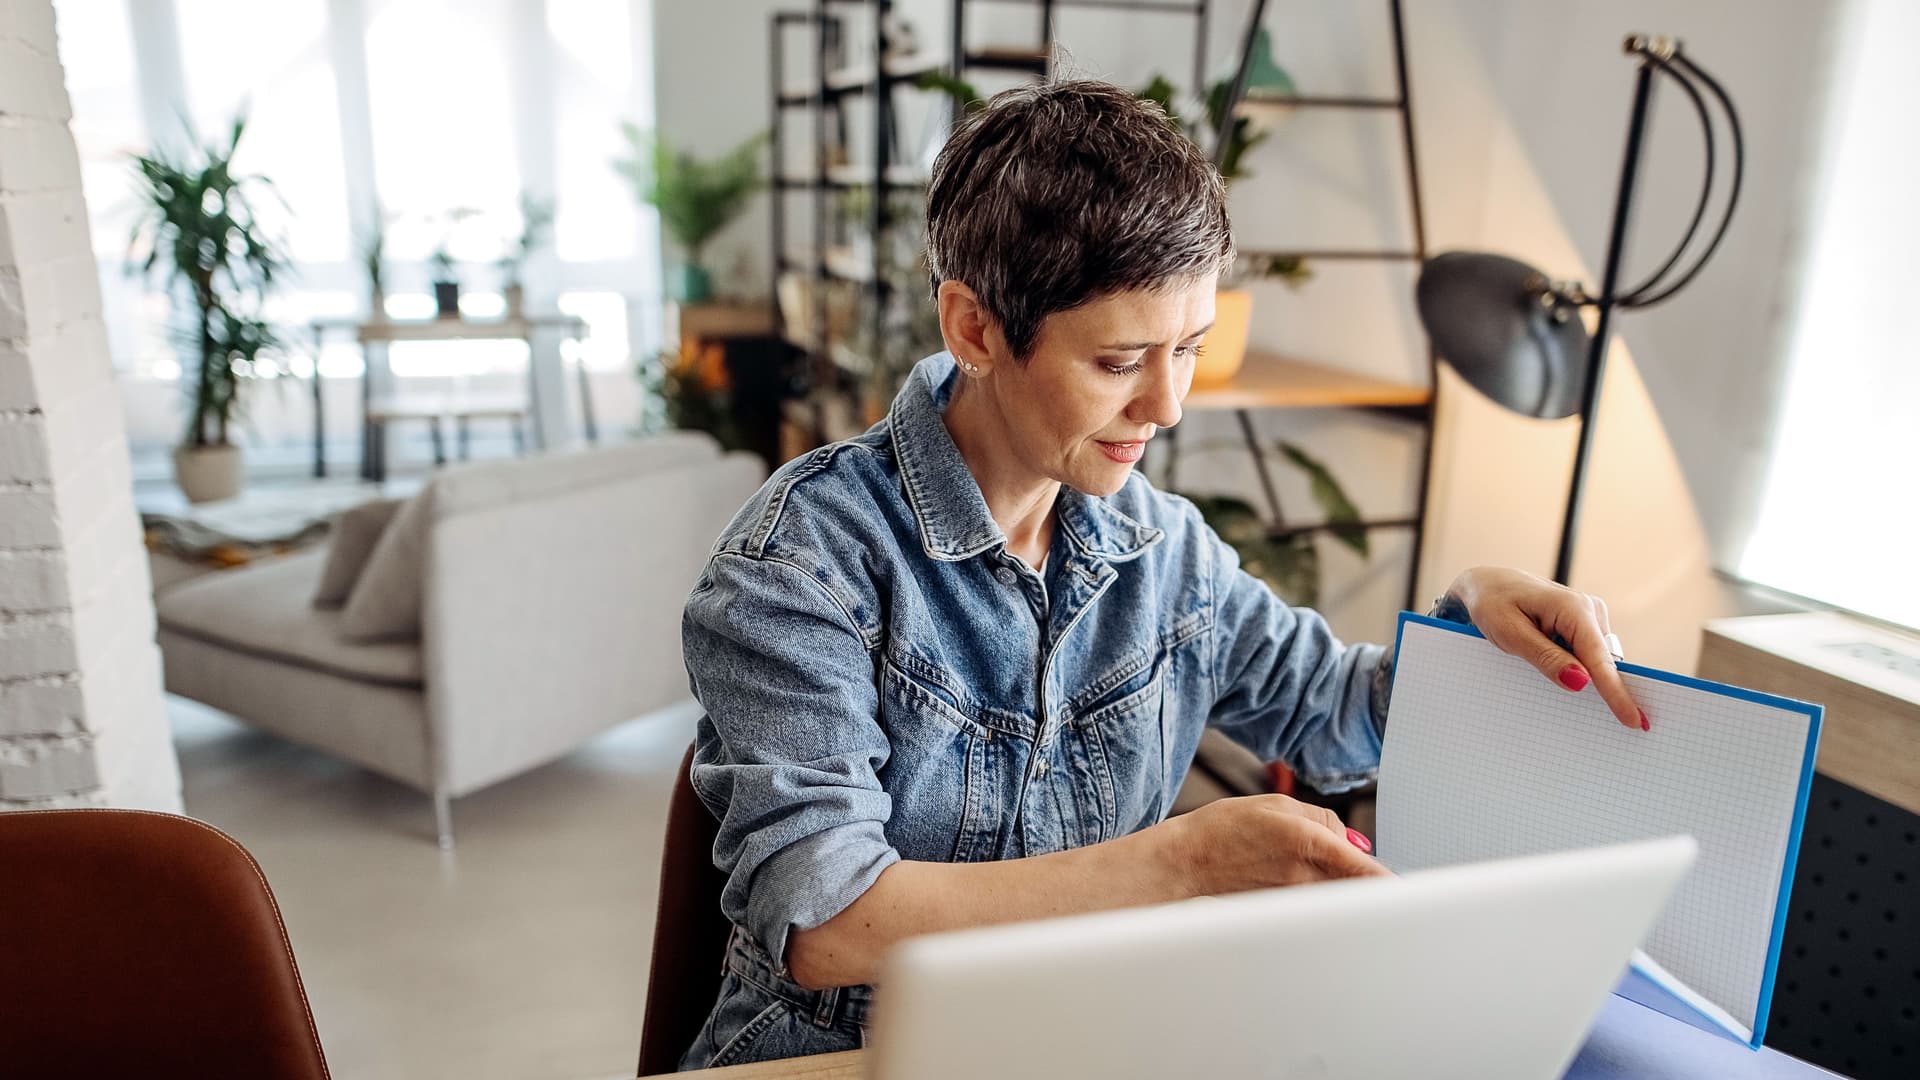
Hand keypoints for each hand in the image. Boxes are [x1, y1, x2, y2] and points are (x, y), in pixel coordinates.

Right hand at [1168, 794, 1389, 893]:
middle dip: (1373, 885)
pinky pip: (1318, 908)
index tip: (1412, 889)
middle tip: (1382, 882)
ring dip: (1348, 891)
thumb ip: (1323, 819)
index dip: (1392, 883)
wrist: (1185, 863)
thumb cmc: (1224, 830)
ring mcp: (1294, 900)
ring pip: (1340, 899)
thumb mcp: (1276, 804)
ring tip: (1336, 879)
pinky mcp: (1284, 913)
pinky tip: (1312, 889)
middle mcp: (1304, 876)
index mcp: (1306, 842)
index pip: (1365, 870)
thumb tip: (1355, 842)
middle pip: (1358, 889)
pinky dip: (1326, 900)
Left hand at [1446, 566, 1645, 730]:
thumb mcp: (1510, 633)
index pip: (1600, 659)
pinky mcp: (1584, 624)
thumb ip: (1545, 658)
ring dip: (1583, 678)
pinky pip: (1587, 654)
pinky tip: (1557, 672)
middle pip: (1604, 662)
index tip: (1635, 720)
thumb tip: (1581, 682)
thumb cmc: (1492, 604)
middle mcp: (1589, 609)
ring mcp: (1590, 615)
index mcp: (1573, 608)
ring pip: (1596, 660)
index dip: (1617, 692)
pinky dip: (1576, 668)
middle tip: (1616, 724)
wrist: (1485, 584)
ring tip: (1550, 681)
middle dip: (1606, 692)